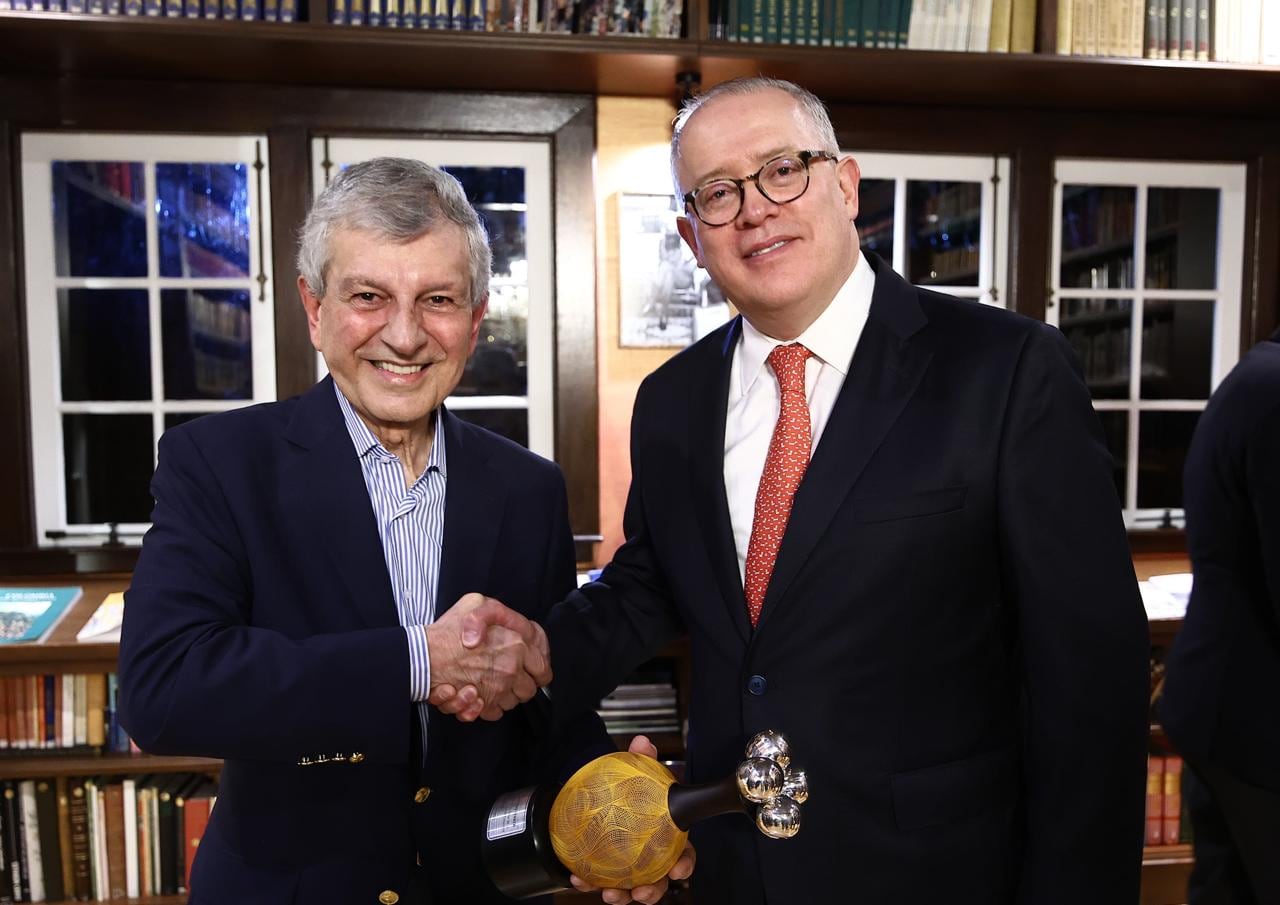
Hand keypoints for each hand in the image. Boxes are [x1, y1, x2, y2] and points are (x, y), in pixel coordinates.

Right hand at [425, 594, 550, 721]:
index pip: (543, 668)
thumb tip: (511, 623)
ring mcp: (498, 689)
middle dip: (521, 686)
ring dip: (503, 696)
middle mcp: (511, 669)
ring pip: (513, 703)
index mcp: (517, 645)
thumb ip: (498, 611)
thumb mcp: (476, 602)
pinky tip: (478, 696)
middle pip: (529, 690)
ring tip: (488, 684)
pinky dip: (488, 708)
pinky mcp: (482, 704)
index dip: (538, 670)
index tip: (530, 670)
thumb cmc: (448, 630)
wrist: (423, 655)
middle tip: (506, 677)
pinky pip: (495, 713)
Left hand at [567, 735, 696, 904]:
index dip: (684, 865)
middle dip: (652, 891)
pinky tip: (578, 879)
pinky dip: (589, 883)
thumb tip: (642, 742)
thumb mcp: (636, 772)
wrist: (600, 795)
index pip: (683, 854)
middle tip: (641, 891)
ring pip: (630, 889)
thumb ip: (642, 758)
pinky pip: (599, 881)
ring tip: (610, 894)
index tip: (678, 870)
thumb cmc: (628, 790)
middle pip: (659, 881)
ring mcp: (628, 867)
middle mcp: (650, 857)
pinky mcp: (606, 871)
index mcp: (666, 836)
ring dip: (622, 896)